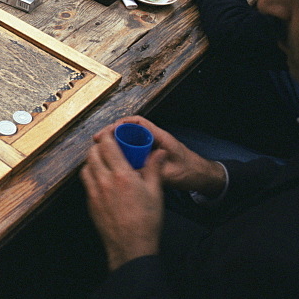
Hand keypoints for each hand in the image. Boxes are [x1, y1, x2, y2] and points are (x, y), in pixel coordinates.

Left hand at [80, 121, 164, 269]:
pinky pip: (86, 182)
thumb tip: (158, 153)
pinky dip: (90, 175)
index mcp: (122, 175)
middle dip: (99, 147)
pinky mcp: (90, 203)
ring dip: (92, 161)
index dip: (107, 135)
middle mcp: (104, 181)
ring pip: (86, 167)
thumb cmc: (146, 221)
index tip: (111, 134)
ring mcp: (94, 192)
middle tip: (108, 148)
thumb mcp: (155, 193)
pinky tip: (101, 180)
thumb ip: (154, 169)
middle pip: (92, 153)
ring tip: (103, 163)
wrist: (131, 247)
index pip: (107, 145)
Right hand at [94, 117, 226, 195]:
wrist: (201, 176)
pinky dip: (121, 150)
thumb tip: (133, 172)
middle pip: (128, 128)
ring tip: (99, 149)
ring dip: (115, 141)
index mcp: (160, 137)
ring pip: (129, 138)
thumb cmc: (190, 172)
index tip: (107, 132)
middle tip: (97, 140)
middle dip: (112, 132)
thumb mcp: (171, 174)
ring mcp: (151, 145)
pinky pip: (132, 148)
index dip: (120, 124)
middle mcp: (154, 138)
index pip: (137, 122)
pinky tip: (112, 159)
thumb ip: (154, 171)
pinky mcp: (150, 153)